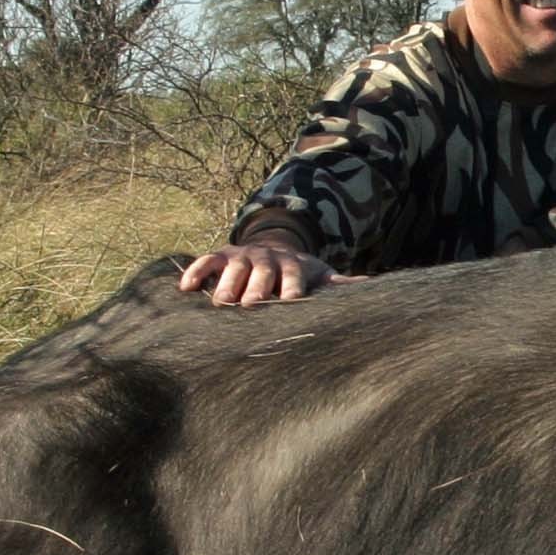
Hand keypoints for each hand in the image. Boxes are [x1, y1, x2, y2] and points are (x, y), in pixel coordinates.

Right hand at [176, 239, 345, 304]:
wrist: (271, 248)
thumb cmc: (296, 274)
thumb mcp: (319, 275)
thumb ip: (339, 284)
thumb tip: (370, 285)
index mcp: (293, 266)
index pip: (292, 279)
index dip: (291, 290)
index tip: (290, 302)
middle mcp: (267, 259)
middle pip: (262, 274)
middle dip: (257, 288)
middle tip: (250, 305)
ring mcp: (243, 257)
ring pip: (234, 269)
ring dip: (227, 284)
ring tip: (221, 303)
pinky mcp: (220, 256)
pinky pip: (206, 262)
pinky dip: (195, 273)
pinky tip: (185, 288)